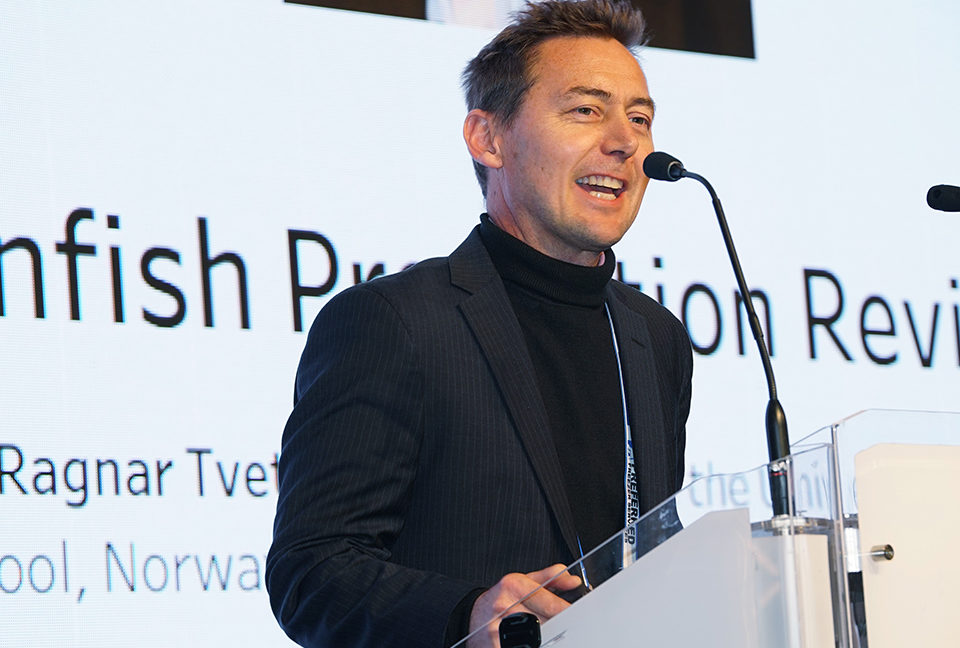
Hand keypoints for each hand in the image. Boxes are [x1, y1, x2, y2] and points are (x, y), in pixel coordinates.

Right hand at [466, 564, 580, 647]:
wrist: (471, 617)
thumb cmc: (500, 599)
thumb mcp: (521, 581)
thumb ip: (549, 578)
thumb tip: (573, 581)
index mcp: (512, 586)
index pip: (549, 602)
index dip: (567, 611)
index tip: (578, 616)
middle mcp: (504, 606)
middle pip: (545, 622)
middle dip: (558, 627)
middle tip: (564, 628)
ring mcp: (497, 629)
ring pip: (537, 639)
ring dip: (546, 639)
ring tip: (544, 634)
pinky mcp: (495, 646)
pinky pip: (523, 646)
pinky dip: (533, 644)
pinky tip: (533, 641)